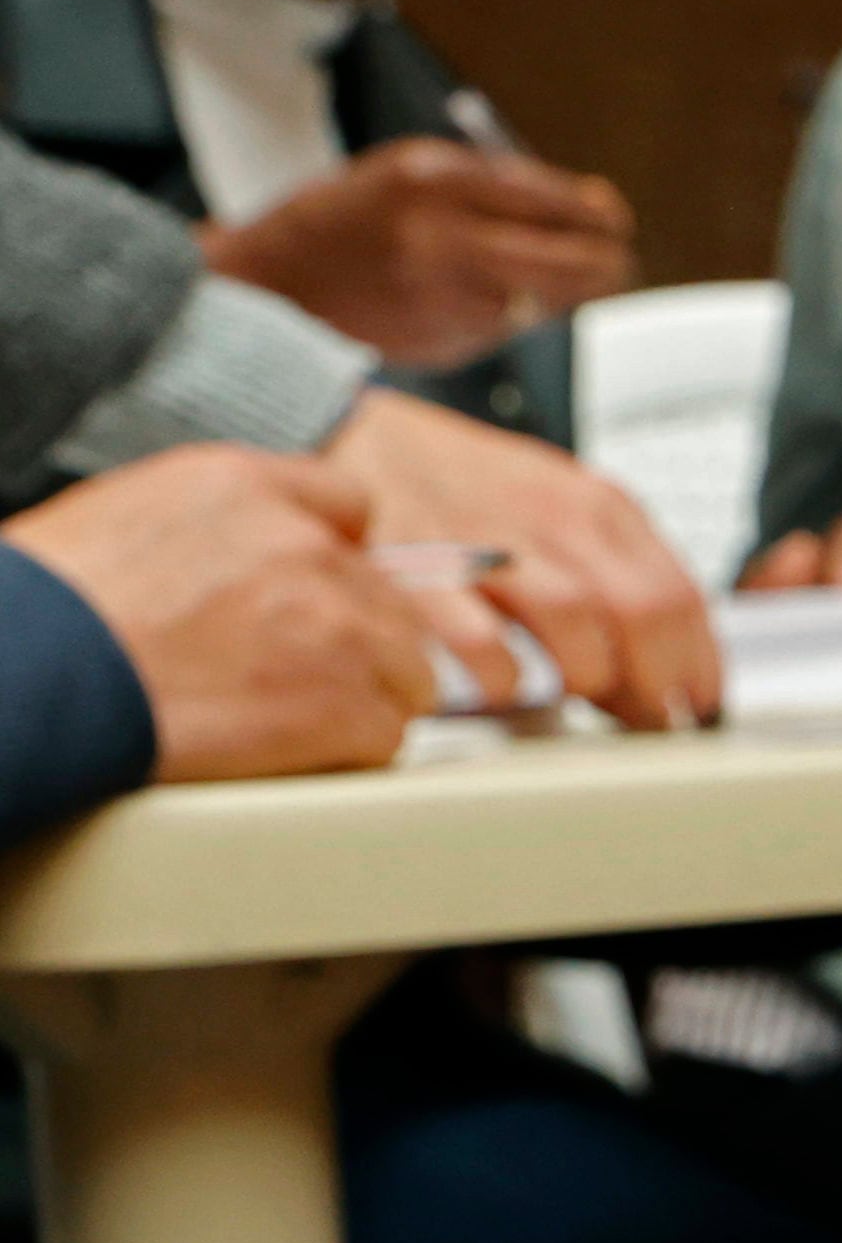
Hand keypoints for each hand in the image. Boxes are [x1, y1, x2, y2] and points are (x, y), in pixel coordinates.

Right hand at [6, 447, 433, 780]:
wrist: (32, 674)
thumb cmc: (48, 607)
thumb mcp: (124, 518)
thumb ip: (213, 529)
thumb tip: (245, 560)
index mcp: (240, 487)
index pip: (348, 504)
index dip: (340, 558)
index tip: (323, 596)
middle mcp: (302, 546)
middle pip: (386, 600)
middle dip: (353, 642)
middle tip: (289, 679)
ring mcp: (334, 625)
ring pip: (403, 671)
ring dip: (358, 701)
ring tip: (278, 719)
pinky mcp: (343, 705)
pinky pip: (383, 737)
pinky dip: (345, 755)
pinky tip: (282, 753)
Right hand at [200, 138, 635, 370]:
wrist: (271, 283)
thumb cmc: (353, 219)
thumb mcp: (417, 173)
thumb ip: (505, 187)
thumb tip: (602, 208)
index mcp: (436, 179)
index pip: (556, 202)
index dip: (601, 218)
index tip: (616, 222)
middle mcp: (443, 237)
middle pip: (574, 262)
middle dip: (608, 263)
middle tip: (617, 260)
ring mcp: (445, 294)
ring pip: (548, 301)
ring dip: (559, 293)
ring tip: (532, 275)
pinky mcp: (445, 340)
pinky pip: (511, 328)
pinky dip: (514, 316)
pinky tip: (478, 300)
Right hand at [322, 391, 719, 729]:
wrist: (356, 438)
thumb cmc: (466, 491)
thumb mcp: (561, 511)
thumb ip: (616, 579)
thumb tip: (665, 671)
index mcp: (598, 507)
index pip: (681, 595)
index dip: (698, 663)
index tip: (696, 705)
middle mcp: (553, 518)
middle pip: (642, 611)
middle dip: (656, 680)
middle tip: (649, 722)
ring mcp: (488, 539)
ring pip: (575, 619)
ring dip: (588, 676)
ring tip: (577, 699)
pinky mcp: (419, 567)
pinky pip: (480, 636)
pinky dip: (502, 673)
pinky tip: (503, 686)